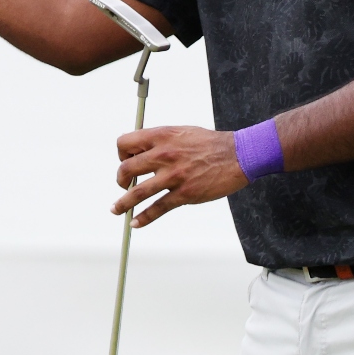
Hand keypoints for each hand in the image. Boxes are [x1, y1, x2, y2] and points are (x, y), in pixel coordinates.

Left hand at [110, 126, 249, 227]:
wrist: (238, 155)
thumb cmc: (211, 143)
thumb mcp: (181, 132)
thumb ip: (161, 140)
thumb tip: (143, 151)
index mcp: (161, 136)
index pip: (126, 143)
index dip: (121, 153)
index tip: (125, 161)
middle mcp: (164, 155)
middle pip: (126, 169)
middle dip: (120, 179)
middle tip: (122, 184)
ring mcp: (173, 176)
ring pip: (138, 192)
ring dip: (123, 203)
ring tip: (115, 210)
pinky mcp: (184, 194)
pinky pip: (158, 208)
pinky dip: (144, 218)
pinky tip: (136, 222)